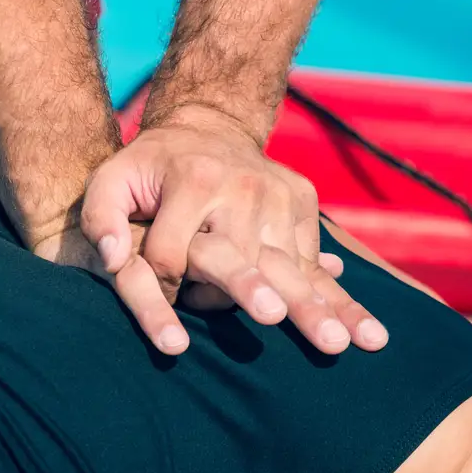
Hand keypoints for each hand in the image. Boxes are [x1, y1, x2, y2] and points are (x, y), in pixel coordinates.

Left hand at [72, 105, 388, 355]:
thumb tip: (116, 261)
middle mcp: (243, 187)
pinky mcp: (303, 201)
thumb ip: (101, 219)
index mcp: (192, 181)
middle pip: (247, 260)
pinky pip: (315, 258)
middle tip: (277, 319)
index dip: (167, 296)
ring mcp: (280, 195)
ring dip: (325, 308)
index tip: (169, 335)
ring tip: (351, 344)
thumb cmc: (149, 169)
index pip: (177, 255)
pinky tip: (370, 333)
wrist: (207, 128)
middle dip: (262, 294)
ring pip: (294, 265)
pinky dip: (342, 297)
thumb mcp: (111, 181)